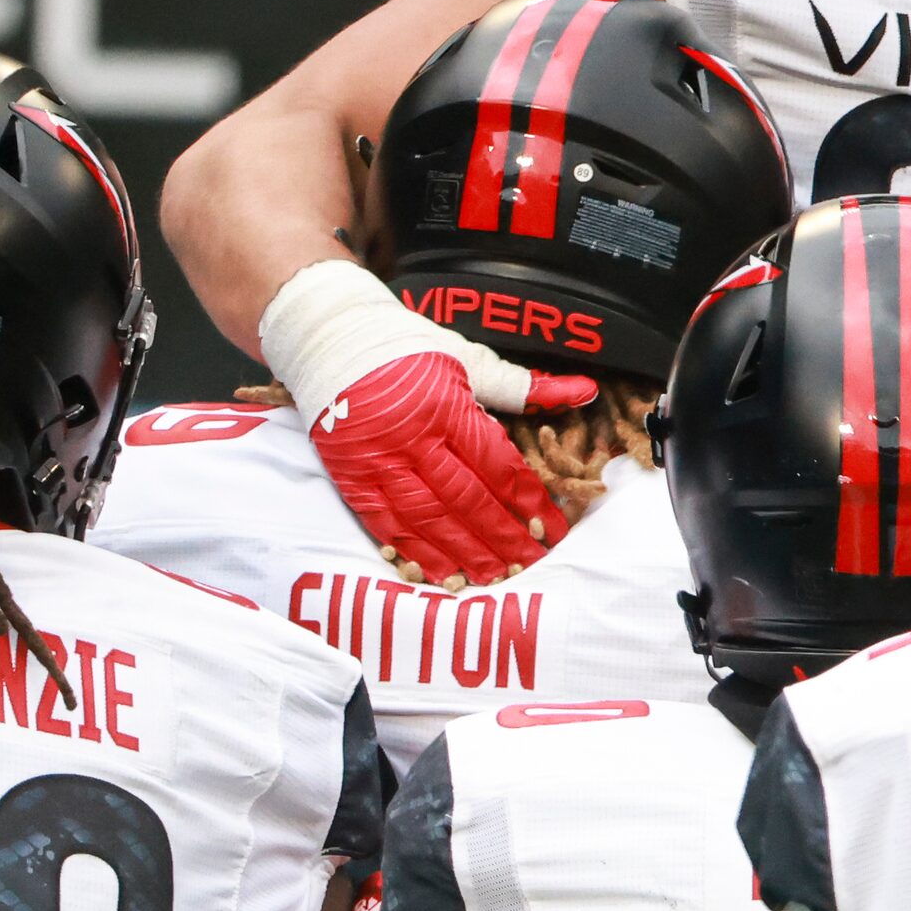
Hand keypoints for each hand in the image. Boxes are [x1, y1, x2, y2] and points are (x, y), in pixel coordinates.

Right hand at [260, 260, 594, 586]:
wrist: (326, 333)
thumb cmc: (403, 344)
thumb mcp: (466, 357)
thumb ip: (523, 385)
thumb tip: (584, 391)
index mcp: (447, 405)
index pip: (498, 465)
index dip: (528, 501)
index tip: (553, 527)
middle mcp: (412, 436)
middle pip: (467, 499)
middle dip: (503, 536)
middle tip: (532, 565)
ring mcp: (377, 459)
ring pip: (427, 518)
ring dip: (463, 553)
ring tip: (494, 577)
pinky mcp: (349, 475)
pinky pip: (384, 523)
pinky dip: (413, 551)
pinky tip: (438, 572)